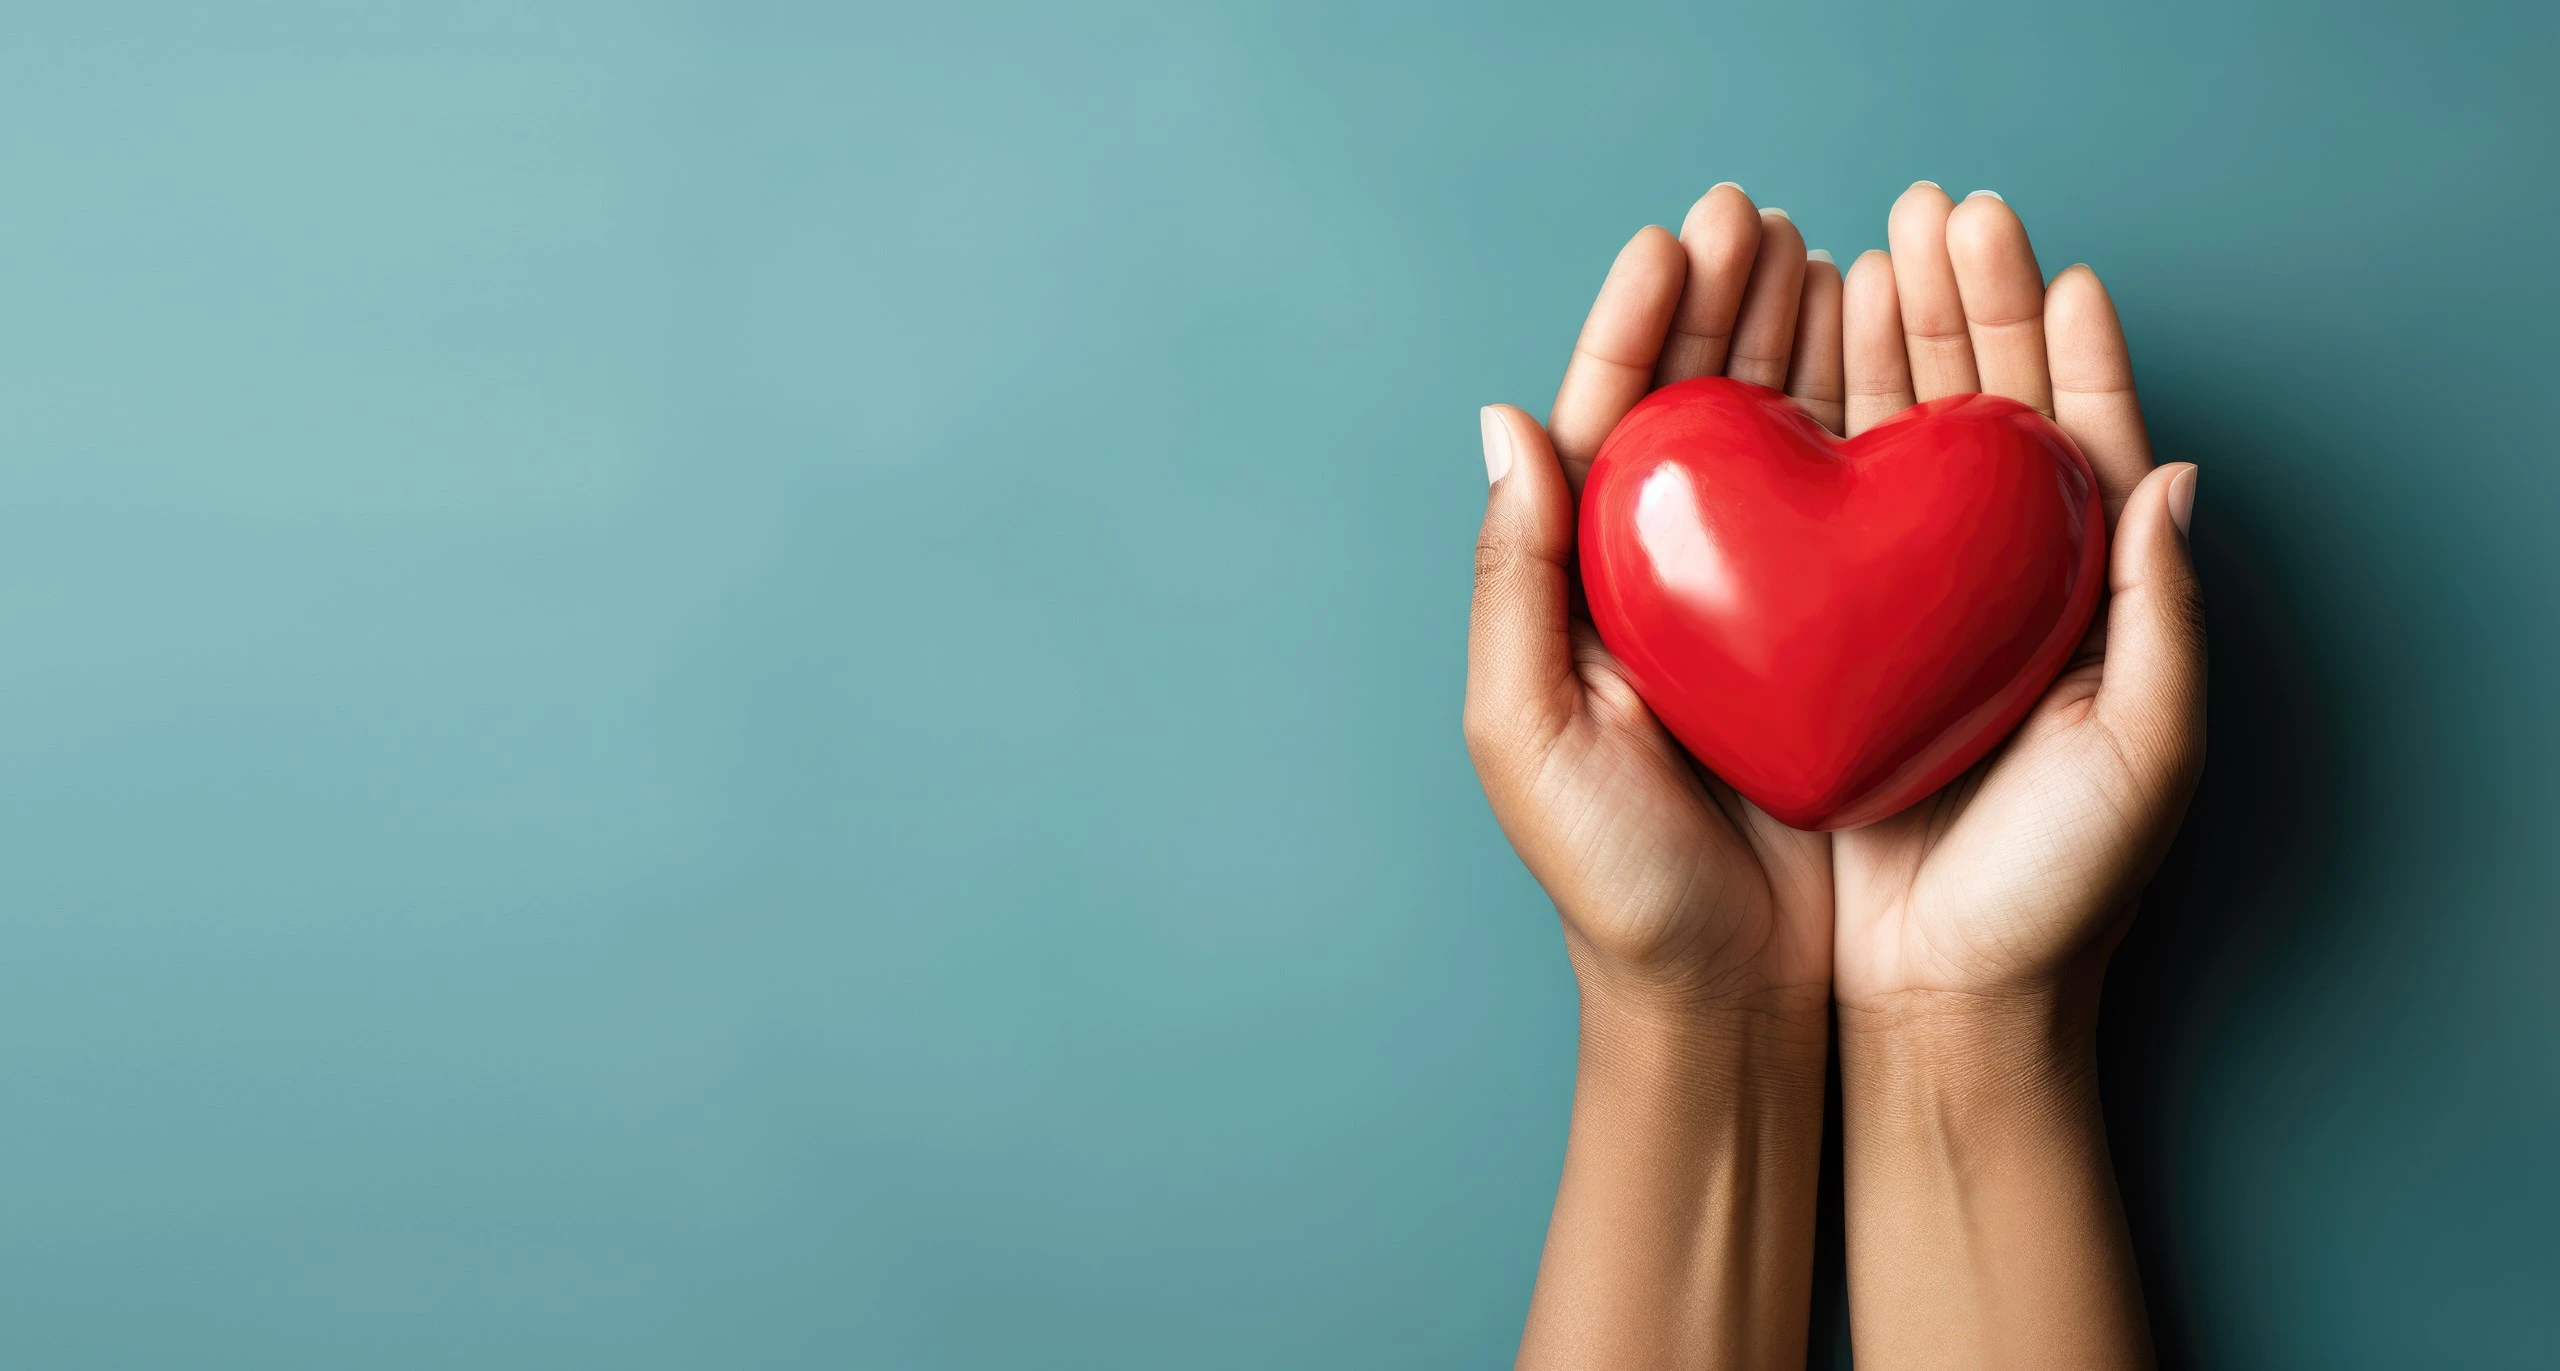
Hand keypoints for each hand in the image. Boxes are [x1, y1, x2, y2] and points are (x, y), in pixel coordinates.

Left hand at [1468, 183, 1845, 1370]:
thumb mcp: (1528, 732)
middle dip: (1722, 307)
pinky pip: (1845, 513)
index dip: (1635, 328)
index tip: (1675, 240)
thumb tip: (1503, 424)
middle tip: (1761, 216)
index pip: (1603, 425)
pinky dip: (1860, 431)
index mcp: (1577, 592)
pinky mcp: (1833, 645)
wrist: (1723, 996)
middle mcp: (1664, 583)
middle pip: (1691, 412)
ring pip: (1770, 444)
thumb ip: (1511, 578)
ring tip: (1827, 254)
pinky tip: (1884, 366)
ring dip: (1792, 345)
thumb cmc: (1612, 881)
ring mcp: (1752, 609)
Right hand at [1829, 184, 2204, 1014]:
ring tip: (1855, 249)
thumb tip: (2174, 475)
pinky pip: (1806, 512)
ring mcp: (1888, 607)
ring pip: (1887, 442)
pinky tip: (1789, 361)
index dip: (2060, 343)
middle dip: (1957, 304)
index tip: (2037, 258)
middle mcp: (1978, 587)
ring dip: (1878, 340)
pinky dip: (1802, 428)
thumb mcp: (2143, 751)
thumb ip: (2159, 610)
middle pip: (1975, 411)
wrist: (1932, 999)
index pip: (2073, 437)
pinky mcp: (1806, 638)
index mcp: (2075, 600)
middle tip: (1928, 214)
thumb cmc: (2052, 892)